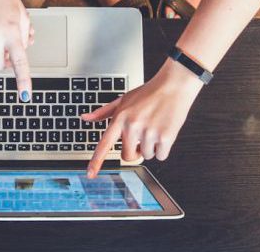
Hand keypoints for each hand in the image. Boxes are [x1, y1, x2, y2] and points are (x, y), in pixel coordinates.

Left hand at [83, 59, 203, 177]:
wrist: (173, 86)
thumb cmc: (149, 93)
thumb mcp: (123, 99)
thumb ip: (103, 112)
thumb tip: (85, 118)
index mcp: (120, 118)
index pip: (105, 144)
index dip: (96, 161)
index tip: (90, 174)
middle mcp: (132, 126)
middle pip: (128, 156)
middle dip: (135, 151)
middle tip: (142, 136)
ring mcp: (148, 132)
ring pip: (146, 156)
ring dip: (151, 147)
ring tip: (154, 128)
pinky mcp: (165, 137)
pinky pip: (161, 156)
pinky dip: (163, 148)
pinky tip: (164, 132)